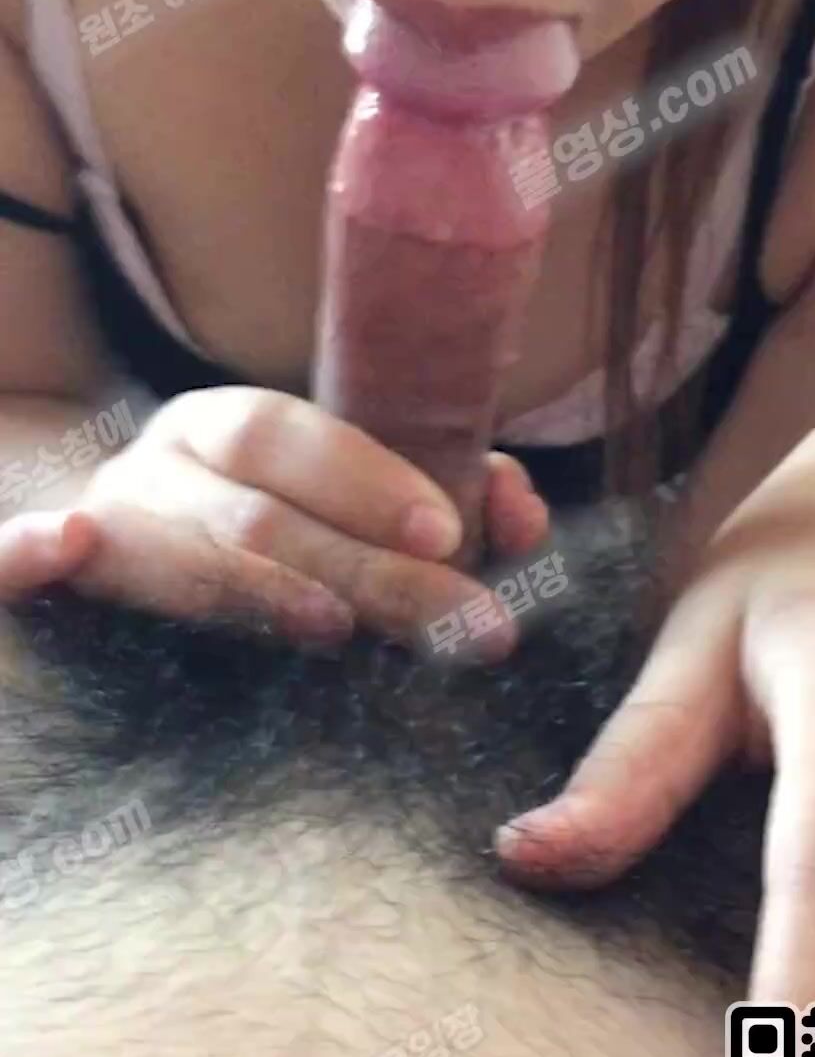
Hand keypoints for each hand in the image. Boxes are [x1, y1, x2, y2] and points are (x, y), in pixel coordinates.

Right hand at [0, 386, 548, 654]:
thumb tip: (521, 513)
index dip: (368, 476)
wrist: (94, 545)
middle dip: (368, 568)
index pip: (294, 435)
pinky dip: (23, 555)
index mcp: (226, 430)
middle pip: (259, 511)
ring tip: (328, 624)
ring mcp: (98, 522)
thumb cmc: (249, 529)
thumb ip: (430, 503)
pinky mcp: (36, 573)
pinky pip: (9, 560)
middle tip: (464, 626)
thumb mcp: (331, 503)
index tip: (451, 532)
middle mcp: (158, 465)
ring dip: (248, 585)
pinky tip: (58, 548)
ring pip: (168, 550)